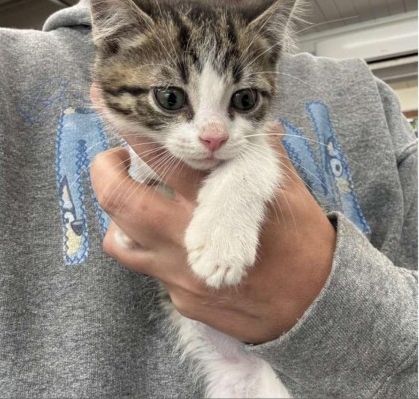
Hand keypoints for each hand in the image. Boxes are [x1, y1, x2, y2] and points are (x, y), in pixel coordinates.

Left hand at [90, 86, 334, 343]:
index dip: (134, 131)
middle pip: (122, 200)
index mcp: (216, 202)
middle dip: (105, 170)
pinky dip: (142, 245)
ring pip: (119, 240)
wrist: (314, 306)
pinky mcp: (180, 300)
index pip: (165, 157)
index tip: (113, 111)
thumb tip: (259, 123)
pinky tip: (159, 236)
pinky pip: (145, 269)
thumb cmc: (304, 242)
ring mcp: (179, 274)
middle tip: (114, 158)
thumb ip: (265, 153)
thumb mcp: (289, 189)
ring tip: (134, 198)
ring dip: (118, 213)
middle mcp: (188, 238)